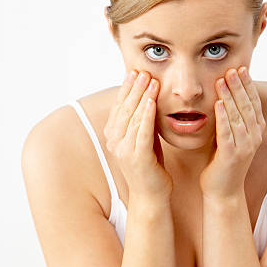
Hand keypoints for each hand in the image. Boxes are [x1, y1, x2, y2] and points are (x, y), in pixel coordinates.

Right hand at [104, 70, 172, 201]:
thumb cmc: (150, 167)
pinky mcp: (138, 157)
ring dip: (141, 96)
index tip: (134, 72)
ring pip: (132, 117)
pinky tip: (152, 101)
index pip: (119, 107)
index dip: (126, 88)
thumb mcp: (145, 139)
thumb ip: (142, 122)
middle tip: (141, 70)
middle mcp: (115, 142)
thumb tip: (147, 99)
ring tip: (150, 80)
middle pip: (124, 109)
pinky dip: (147, 114)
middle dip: (133, 88)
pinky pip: (142, 131)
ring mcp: (124, 150)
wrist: (151, 196)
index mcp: (114, 137)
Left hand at [199, 66, 265, 199]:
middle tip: (232, 69)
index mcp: (255, 132)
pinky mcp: (231, 156)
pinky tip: (218, 103)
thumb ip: (230, 119)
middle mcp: (253, 138)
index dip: (248, 86)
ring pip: (238, 117)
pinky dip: (223, 117)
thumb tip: (224, 97)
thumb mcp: (230, 137)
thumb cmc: (223, 163)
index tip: (241, 69)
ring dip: (231, 97)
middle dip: (240, 86)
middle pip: (248, 106)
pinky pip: (227, 132)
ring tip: (223, 80)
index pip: (253, 103)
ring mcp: (244, 147)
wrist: (223, 191)